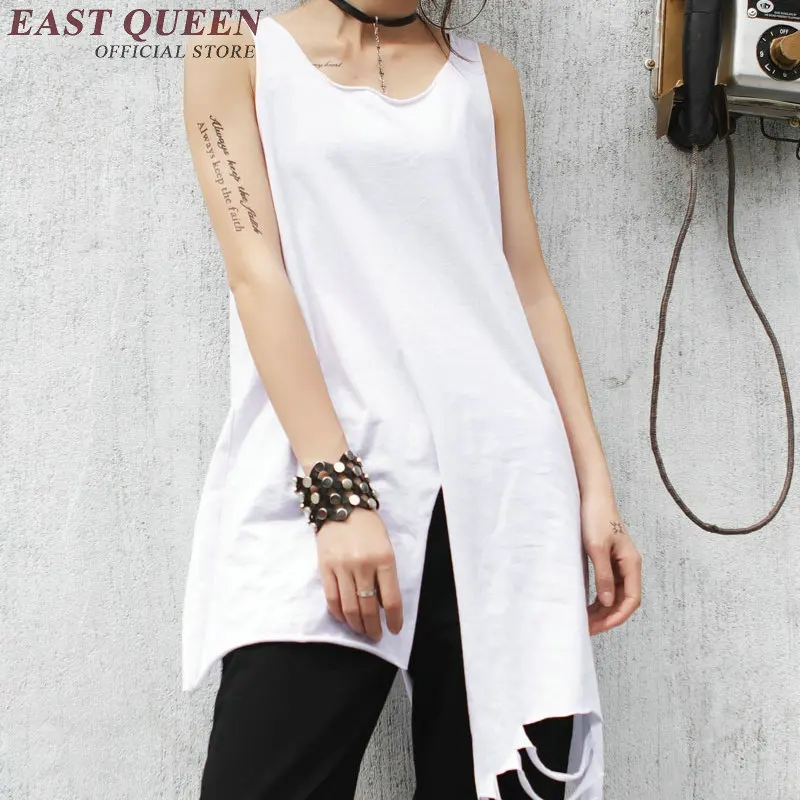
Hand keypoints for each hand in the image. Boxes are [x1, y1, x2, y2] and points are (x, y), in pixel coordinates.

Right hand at [315, 507, 403, 641]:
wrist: (341, 504)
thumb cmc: (369, 526)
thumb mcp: (386, 546)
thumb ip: (386, 574)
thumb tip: (383, 604)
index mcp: (384, 559)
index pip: (391, 599)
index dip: (394, 620)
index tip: (394, 630)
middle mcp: (363, 565)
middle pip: (369, 608)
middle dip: (374, 627)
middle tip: (376, 636)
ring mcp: (342, 567)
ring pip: (349, 608)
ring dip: (357, 626)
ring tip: (361, 631)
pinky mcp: (325, 568)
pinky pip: (331, 599)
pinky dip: (339, 614)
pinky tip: (345, 619)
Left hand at [580, 489, 641, 634]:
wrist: (592, 495)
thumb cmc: (595, 517)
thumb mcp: (596, 547)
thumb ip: (602, 575)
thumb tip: (606, 602)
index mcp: (631, 563)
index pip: (631, 599)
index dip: (617, 616)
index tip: (600, 626)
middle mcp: (629, 565)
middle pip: (623, 600)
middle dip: (608, 616)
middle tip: (588, 628)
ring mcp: (619, 563)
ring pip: (615, 594)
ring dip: (603, 609)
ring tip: (586, 621)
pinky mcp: (609, 559)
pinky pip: (608, 585)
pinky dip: (599, 597)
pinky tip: (587, 604)